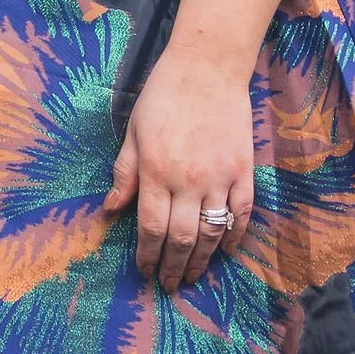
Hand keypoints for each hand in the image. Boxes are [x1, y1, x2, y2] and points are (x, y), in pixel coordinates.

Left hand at [104, 41, 257, 296]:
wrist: (208, 68)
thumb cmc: (163, 96)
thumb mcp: (133, 132)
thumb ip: (124, 174)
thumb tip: (110, 210)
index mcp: (156, 172)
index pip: (150, 228)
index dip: (146, 255)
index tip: (143, 272)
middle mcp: (188, 180)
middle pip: (182, 238)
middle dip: (173, 267)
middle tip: (169, 285)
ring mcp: (220, 177)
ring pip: (212, 232)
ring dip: (202, 260)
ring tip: (194, 276)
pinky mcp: (244, 170)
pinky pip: (241, 212)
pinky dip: (234, 236)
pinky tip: (226, 250)